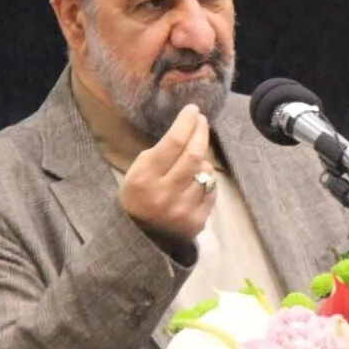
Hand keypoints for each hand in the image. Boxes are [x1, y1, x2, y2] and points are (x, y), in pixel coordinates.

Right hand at [119, 104, 216, 245]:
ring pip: (205, 171)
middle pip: (193, 154)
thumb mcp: (137, 172)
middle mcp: (164, 193)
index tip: (194, 110)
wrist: (140, 238)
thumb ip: (161, 152)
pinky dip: (206, 180)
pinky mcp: (196, 221)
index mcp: (144, 178)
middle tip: (203, 121)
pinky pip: (211, 190)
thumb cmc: (138, 196)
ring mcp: (182, 209)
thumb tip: (190, 127)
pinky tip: (197, 180)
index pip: (173, 142)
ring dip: (202, 160)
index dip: (187, 122)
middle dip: (201, 132)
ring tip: (192, 160)